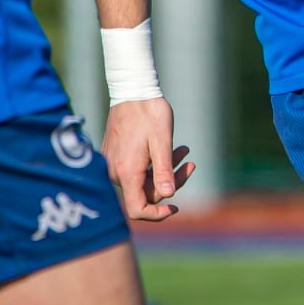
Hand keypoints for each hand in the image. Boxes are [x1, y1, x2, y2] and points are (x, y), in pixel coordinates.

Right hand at [102, 97, 194, 221]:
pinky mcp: (115, 156)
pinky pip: (135, 170)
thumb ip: (164, 170)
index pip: (137, 209)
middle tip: (190, 163)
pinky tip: (170, 149)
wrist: (132, 90)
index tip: (175, 207)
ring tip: (184, 152)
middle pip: (145, 193)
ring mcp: (113, 164)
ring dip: (165, 170)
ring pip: (142, 181)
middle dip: (170, 182)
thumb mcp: (162, 142)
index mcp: (126, 171)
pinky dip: (153, 164)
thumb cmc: (149, 113)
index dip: (156, 214)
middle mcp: (115, 172)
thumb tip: (168, 195)